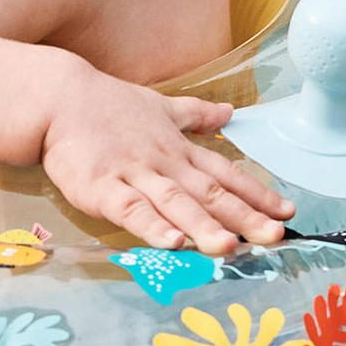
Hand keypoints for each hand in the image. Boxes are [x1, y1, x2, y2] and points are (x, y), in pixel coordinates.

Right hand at [41, 70, 291, 254]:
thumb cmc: (107, 106)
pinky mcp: (101, 188)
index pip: (226, 174)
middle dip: (244, 216)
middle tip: (274, 236)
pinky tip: (171, 244)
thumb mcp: (159, 105)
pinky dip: (151, 227)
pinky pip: (130, 210)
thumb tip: (229, 112)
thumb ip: (196, 115)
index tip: (287, 211)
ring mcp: (133, 175)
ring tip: (228, 247)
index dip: (258, 193)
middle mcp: (164, 164)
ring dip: (202, 225)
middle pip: (209, 193)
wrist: (57, 98)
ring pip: (174, 203)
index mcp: (179, 149)